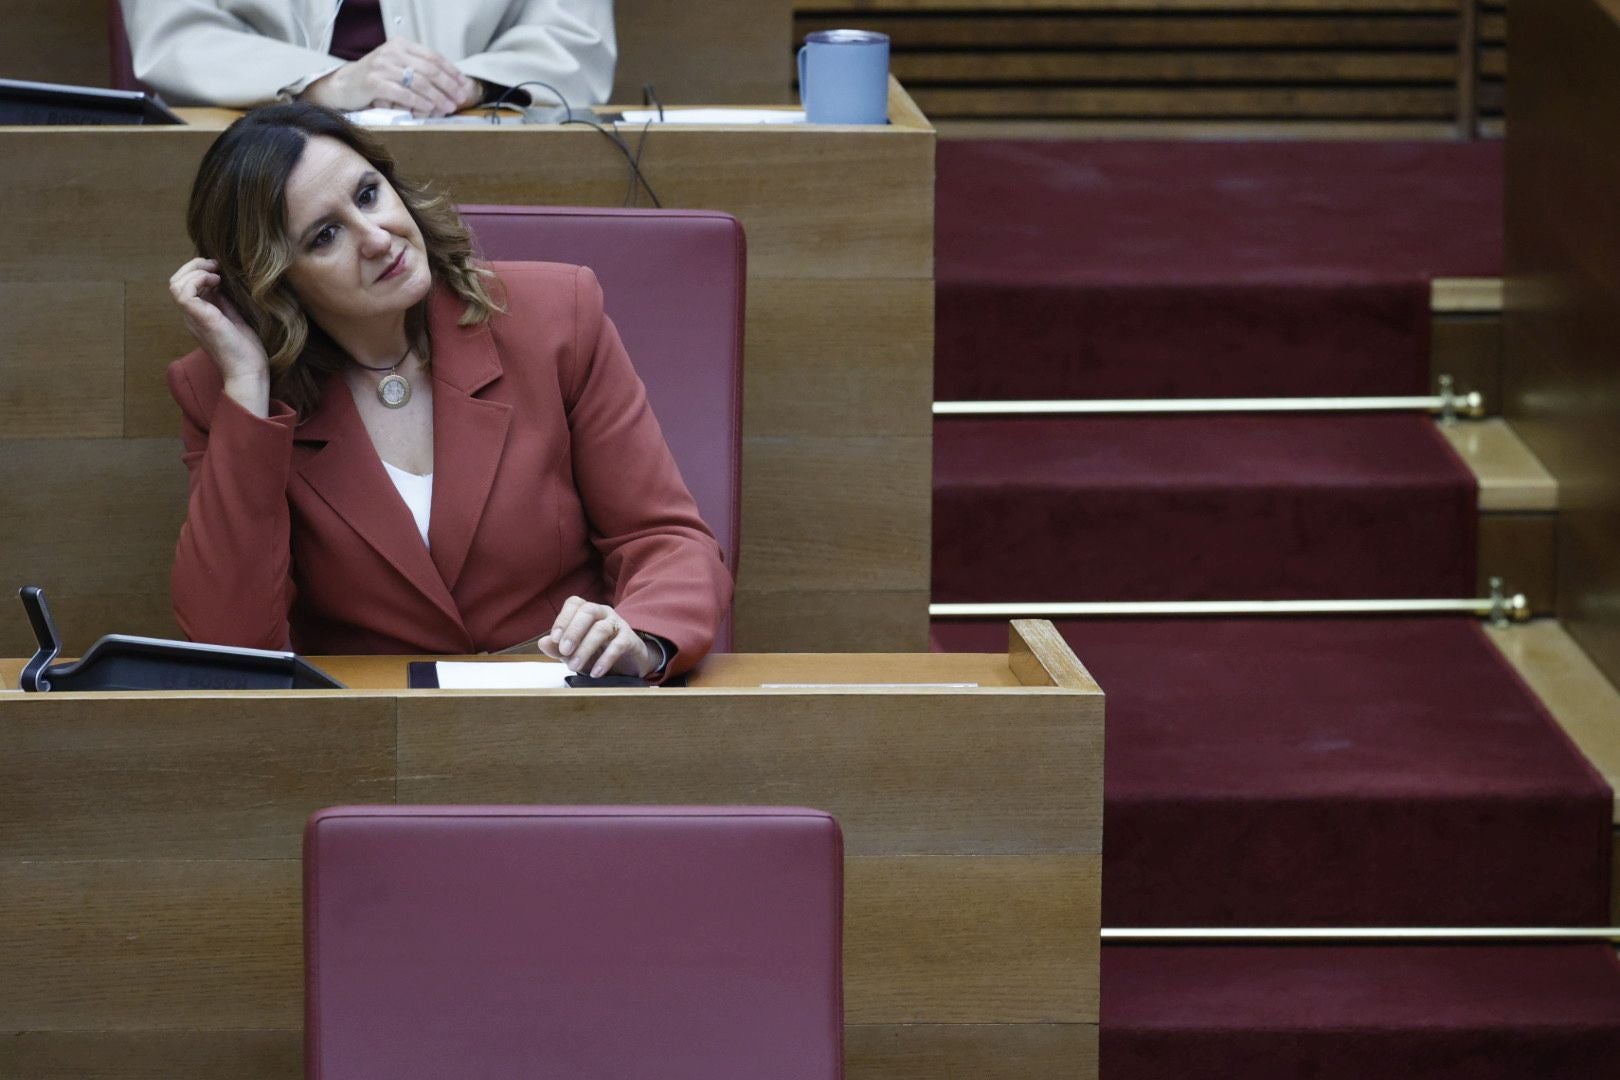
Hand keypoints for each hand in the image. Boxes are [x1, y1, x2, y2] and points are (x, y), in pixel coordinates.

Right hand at [169, 257, 270, 415]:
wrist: (248, 370)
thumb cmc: (245, 350)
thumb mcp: (234, 318)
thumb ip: (224, 302)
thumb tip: (223, 283)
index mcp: (198, 315)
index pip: (185, 286)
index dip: (198, 272)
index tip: (219, 271)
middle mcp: (191, 315)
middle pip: (176, 281)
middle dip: (194, 266)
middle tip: (215, 265)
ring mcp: (192, 317)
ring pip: (175, 284)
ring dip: (195, 271)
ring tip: (216, 273)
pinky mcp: (199, 318)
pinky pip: (183, 292)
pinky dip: (197, 280)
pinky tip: (216, 281)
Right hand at [301, 39, 479, 116]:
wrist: (344, 85)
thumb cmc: (376, 79)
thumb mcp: (397, 67)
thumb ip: (418, 69)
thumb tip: (450, 82)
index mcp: (401, 45)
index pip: (433, 56)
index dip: (451, 71)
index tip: (464, 85)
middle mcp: (393, 52)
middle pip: (429, 69)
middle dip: (448, 86)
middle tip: (460, 98)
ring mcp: (383, 66)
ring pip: (418, 82)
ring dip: (437, 97)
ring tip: (448, 107)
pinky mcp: (375, 82)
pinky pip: (403, 93)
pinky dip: (420, 102)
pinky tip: (430, 109)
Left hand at [537, 597, 659, 678]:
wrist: (628, 664)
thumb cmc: (597, 653)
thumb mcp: (574, 652)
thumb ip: (557, 648)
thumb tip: (543, 642)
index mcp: (587, 611)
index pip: (574, 603)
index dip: (563, 619)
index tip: (555, 638)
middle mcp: (603, 612)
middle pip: (588, 611)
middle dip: (573, 631)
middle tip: (564, 651)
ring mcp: (618, 624)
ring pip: (601, 629)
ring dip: (585, 648)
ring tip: (574, 667)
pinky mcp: (630, 639)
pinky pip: (618, 644)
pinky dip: (605, 659)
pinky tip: (596, 672)